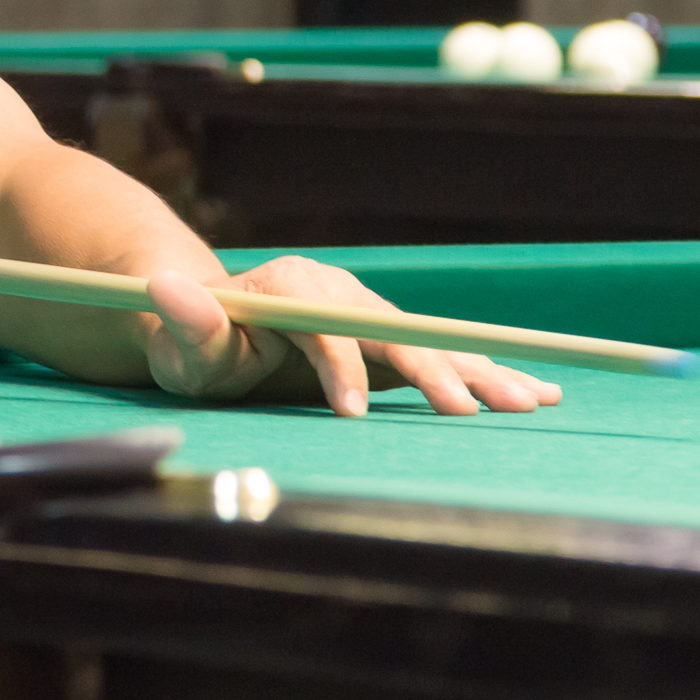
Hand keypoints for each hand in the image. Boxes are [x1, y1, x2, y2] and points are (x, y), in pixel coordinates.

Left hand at [144, 255, 563, 415]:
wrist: (205, 323)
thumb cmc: (192, 342)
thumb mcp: (181, 340)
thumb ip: (184, 322)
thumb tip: (165, 285)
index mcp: (294, 287)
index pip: (327, 326)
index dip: (340, 367)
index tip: (350, 413)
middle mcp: (341, 291)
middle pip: (396, 332)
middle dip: (437, 370)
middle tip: (475, 411)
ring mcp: (368, 313)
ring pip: (429, 343)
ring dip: (481, 372)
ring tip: (534, 400)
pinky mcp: (383, 339)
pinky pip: (437, 354)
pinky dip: (482, 371)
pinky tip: (535, 389)